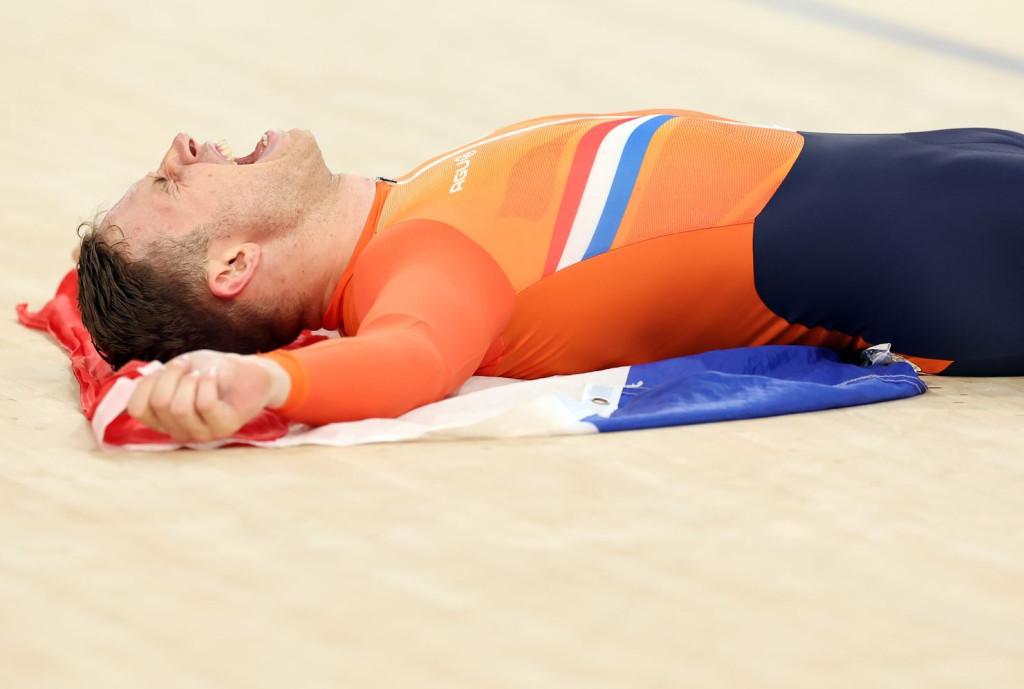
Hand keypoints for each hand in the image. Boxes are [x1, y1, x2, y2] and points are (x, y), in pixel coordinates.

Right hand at [126, 350, 290, 442]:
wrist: (251, 372)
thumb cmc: (211, 370)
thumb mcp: (176, 371)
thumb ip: (154, 381)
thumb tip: (132, 387)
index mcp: (164, 421)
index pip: (137, 409)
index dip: (147, 383)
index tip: (164, 369)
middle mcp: (180, 432)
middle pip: (159, 403)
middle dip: (172, 374)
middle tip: (189, 365)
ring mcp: (203, 433)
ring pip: (179, 407)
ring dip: (191, 379)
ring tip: (203, 373)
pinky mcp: (225, 427)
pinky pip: (205, 404)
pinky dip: (208, 382)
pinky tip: (215, 376)